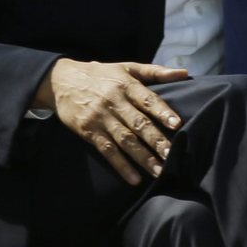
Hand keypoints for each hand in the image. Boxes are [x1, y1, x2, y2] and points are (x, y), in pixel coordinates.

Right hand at [35, 59, 188, 184]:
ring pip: (125, 140)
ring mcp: (101, 118)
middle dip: (156, 140)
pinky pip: (107, 151)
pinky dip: (121, 166)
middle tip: (172, 155)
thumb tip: (185, 73)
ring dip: (143, 157)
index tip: (177, 124)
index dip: (162, 111)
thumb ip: (156, 72)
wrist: (61, 81)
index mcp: (126, 85)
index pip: (147, 99)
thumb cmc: (101, 74)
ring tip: (159, 171)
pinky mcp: (89, 132)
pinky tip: (134, 179)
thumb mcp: (127, 67)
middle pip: (138, 123)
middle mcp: (114, 102)